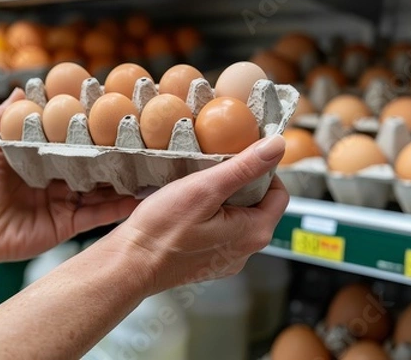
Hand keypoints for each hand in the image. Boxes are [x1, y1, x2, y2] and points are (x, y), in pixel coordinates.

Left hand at [0, 89, 139, 265]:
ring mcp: (67, 202)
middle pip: (93, 164)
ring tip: (150, 166)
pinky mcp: (70, 224)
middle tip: (140, 139)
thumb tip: (22, 89)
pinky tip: (139, 197)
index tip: (112, 112)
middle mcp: (61, 179)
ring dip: (124, 180)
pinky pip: (98, 215)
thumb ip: (3, 119)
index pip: (73, 141)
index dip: (91, 129)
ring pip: (102, 189)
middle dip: (115, 153)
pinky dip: (119, 208)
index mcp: (45, 160)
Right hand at [105, 134, 288, 294]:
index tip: (239, 159)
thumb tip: (276, 146)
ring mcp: (227, 259)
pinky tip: (188, 210)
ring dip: (223, 200)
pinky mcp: (208, 261)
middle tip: (212, 172)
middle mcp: (246, 250)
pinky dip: (209, 216)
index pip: (279, 193)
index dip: (263, 171)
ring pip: (237, 217)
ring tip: (197, 190)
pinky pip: (220, 231)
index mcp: (254, 233)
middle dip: (239, 184)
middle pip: (258, 205)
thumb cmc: (162, 230)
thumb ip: (244, 167)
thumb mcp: (204, 188)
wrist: (131, 263)